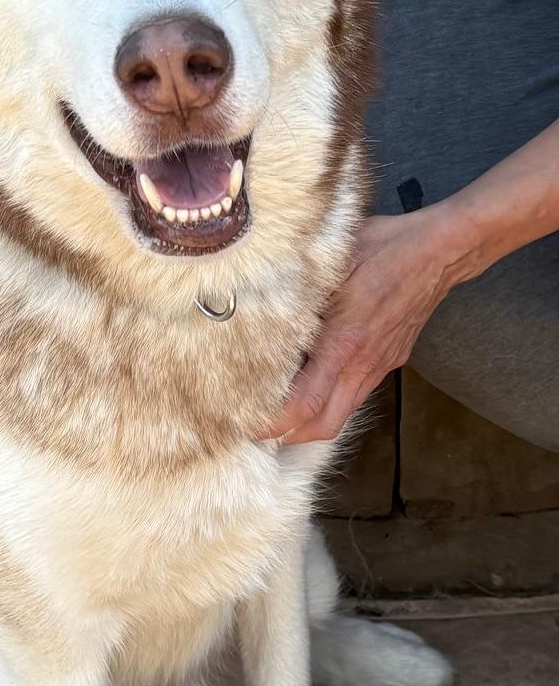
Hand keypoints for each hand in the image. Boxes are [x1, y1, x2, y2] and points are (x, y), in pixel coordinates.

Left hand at [259, 208, 465, 444]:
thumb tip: (258, 306)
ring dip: (309, 423)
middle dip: (288, 436)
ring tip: (278, 413)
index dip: (274, 423)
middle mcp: (362, 362)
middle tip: (257, 427)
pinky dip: (329, 402)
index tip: (247, 427)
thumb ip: (298, 291)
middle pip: (323, 426)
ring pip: (341, 413)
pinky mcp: (388, 361)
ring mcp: (378, 365)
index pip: (305, 403)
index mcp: (344, 341)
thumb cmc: (383, 248)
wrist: (439, 252)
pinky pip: (354, 394)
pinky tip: (310, 385)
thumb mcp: (332, 263)